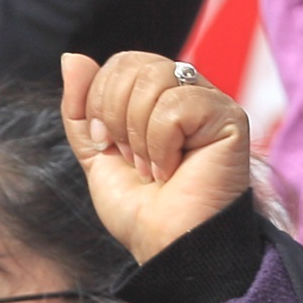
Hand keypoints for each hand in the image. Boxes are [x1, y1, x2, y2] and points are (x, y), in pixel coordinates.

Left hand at [58, 52, 254, 266]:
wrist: (169, 245)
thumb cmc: (142, 209)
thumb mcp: (95, 153)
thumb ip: (80, 107)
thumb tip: (72, 58)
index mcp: (160, 96)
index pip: (123, 63)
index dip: (101, 101)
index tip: (109, 144)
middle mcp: (189, 93)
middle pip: (135, 64)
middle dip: (117, 117)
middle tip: (133, 158)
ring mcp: (212, 103)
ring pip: (155, 79)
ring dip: (140, 136)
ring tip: (155, 168)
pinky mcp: (230, 118)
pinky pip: (176, 105)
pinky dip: (162, 145)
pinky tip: (174, 169)